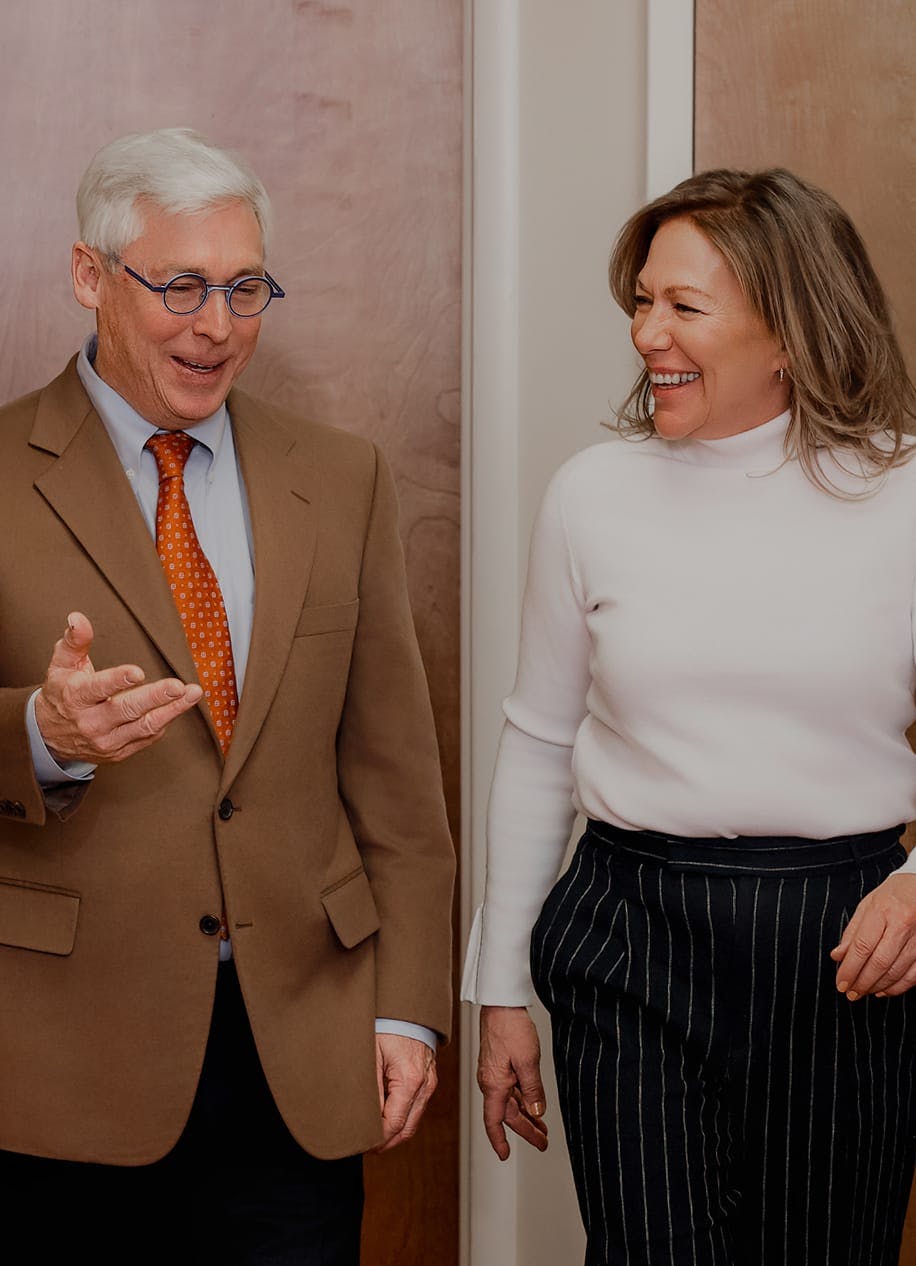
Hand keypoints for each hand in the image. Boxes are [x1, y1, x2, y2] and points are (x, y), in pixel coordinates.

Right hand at [33, 612, 202, 763]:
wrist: (50, 737)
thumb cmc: (62, 693)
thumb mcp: (62, 665)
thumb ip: (74, 641)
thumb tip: (78, 618)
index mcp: (75, 697)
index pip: (98, 688)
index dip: (118, 680)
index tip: (138, 672)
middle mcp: (90, 722)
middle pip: (126, 709)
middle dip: (155, 697)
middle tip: (178, 686)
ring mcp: (106, 740)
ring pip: (143, 726)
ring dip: (172, 710)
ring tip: (193, 694)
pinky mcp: (118, 752)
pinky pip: (146, 737)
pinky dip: (164, 721)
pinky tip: (179, 706)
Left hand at [373, 1033, 436, 1152]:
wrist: (408, 1008)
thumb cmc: (389, 1025)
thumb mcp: (371, 1056)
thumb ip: (371, 1089)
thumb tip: (366, 1118)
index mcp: (410, 1080)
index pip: (395, 1124)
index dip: (379, 1140)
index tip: (364, 1144)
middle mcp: (424, 1085)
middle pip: (408, 1129)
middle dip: (388, 1142)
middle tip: (368, 1147)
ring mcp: (429, 1083)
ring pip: (414, 1120)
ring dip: (396, 1132)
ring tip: (374, 1135)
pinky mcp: (428, 1079)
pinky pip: (417, 1107)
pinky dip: (403, 1118)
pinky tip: (387, 1117)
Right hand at [478, 1005, 547, 1159]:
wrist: (501, 1005)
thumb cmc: (510, 1028)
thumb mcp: (528, 1061)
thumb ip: (533, 1089)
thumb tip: (536, 1111)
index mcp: (494, 1084)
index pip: (494, 1121)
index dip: (499, 1140)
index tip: (505, 1155)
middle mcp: (491, 1081)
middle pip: (507, 1114)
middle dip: (525, 1130)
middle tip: (542, 1142)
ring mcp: (495, 1073)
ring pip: (510, 1102)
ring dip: (526, 1116)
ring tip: (542, 1128)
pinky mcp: (500, 1065)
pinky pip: (511, 1089)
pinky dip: (523, 1100)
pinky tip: (534, 1104)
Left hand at [830, 872, 915, 998]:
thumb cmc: (892, 895)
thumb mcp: (867, 906)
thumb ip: (852, 932)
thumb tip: (837, 956)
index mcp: (883, 910)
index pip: (862, 946)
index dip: (849, 968)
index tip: (841, 983)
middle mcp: (903, 924)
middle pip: (880, 962)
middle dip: (862, 982)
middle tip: (851, 993)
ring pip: (897, 971)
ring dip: (878, 986)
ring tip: (863, 991)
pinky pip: (913, 975)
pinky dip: (897, 987)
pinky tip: (883, 990)